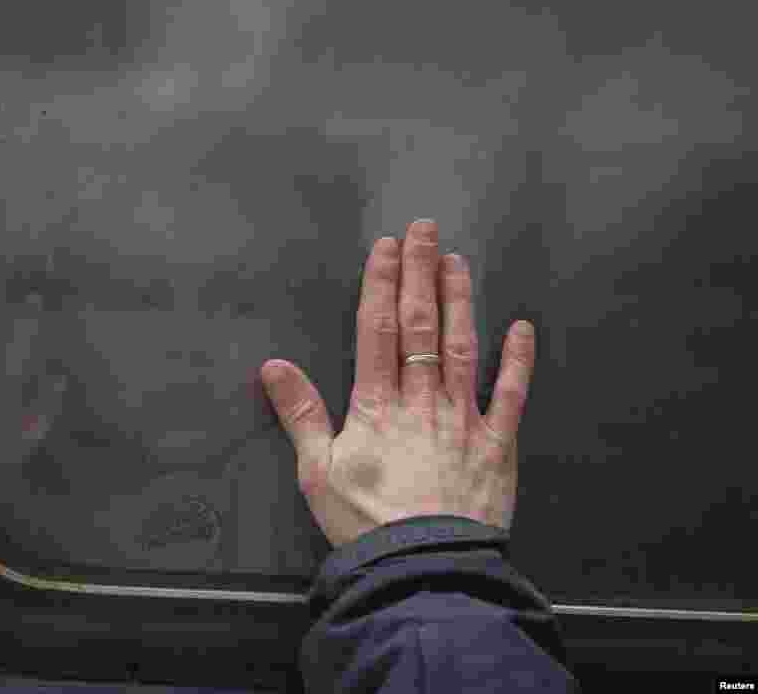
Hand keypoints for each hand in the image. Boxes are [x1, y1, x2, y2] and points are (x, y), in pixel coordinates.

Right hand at [259, 219, 535, 548]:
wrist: (422, 565)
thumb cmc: (365, 520)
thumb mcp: (317, 471)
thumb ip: (300, 415)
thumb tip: (274, 366)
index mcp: (376, 404)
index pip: (378, 330)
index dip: (382, 284)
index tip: (388, 247)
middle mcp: (422, 399)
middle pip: (420, 325)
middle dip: (421, 274)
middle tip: (426, 229)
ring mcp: (463, 418)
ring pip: (461, 347)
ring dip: (460, 301)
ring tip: (459, 261)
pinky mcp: (497, 443)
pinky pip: (511, 394)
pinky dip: (517, 360)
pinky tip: (522, 328)